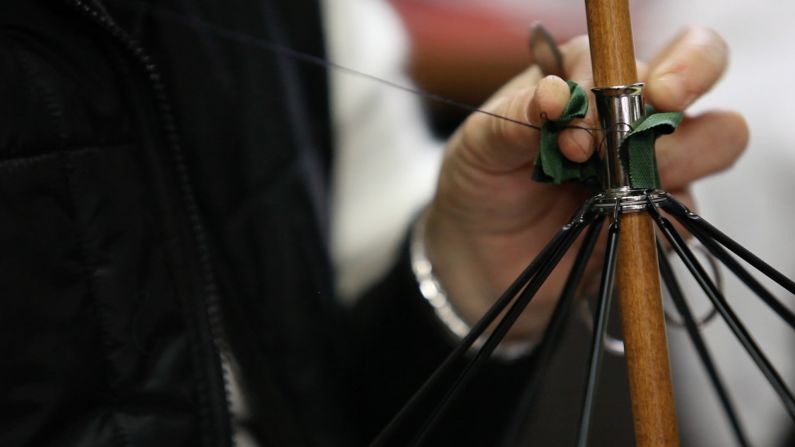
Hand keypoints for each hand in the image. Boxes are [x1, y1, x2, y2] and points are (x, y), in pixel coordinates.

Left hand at [424, 26, 747, 341]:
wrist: (481, 255)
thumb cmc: (482, 184)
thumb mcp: (481, 146)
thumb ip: (516, 117)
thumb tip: (556, 94)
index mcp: (584, 78)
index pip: (624, 54)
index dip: (617, 80)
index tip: (589, 122)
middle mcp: (629, 111)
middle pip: (701, 65)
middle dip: (692, 74)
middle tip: (661, 104)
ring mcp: (653, 160)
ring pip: (716, 135)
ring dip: (678, 157)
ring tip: (614, 188)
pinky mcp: (660, 211)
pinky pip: (688, 208)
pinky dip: (659, 216)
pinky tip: (613, 225)